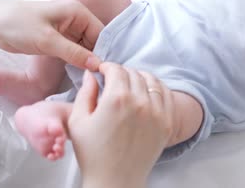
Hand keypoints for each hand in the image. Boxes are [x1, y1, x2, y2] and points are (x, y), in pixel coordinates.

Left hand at [0, 0, 102, 69]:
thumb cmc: (18, 26)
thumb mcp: (48, 41)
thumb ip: (74, 53)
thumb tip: (97, 65)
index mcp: (78, 12)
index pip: (101, 34)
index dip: (103, 52)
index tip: (104, 71)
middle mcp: (76, 19)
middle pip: (95, 41)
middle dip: (95, 58)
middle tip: (97, 78)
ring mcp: (68, 29)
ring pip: (85, 48)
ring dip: (85, 61)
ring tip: (90, 78)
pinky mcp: (59, 39)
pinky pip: (74, 51)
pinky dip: (76, 61)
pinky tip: (79, 73)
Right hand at [68, 63, 173, 187]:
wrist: (115, 180)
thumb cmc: (92, 153)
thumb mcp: (77, 121)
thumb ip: (85, 92)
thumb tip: (90, 73)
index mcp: (116, 99)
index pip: (116, 69)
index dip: (107, 67)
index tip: (103, 71)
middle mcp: (140, 102)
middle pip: (134, 73)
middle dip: (122, 73)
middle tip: (114, 80)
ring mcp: (157, 112)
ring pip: (152, 81)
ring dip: (140, 78)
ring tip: (131, 85)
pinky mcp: (167, 122)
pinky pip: (166, 95)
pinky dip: (157, 89)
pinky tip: (147, 93)